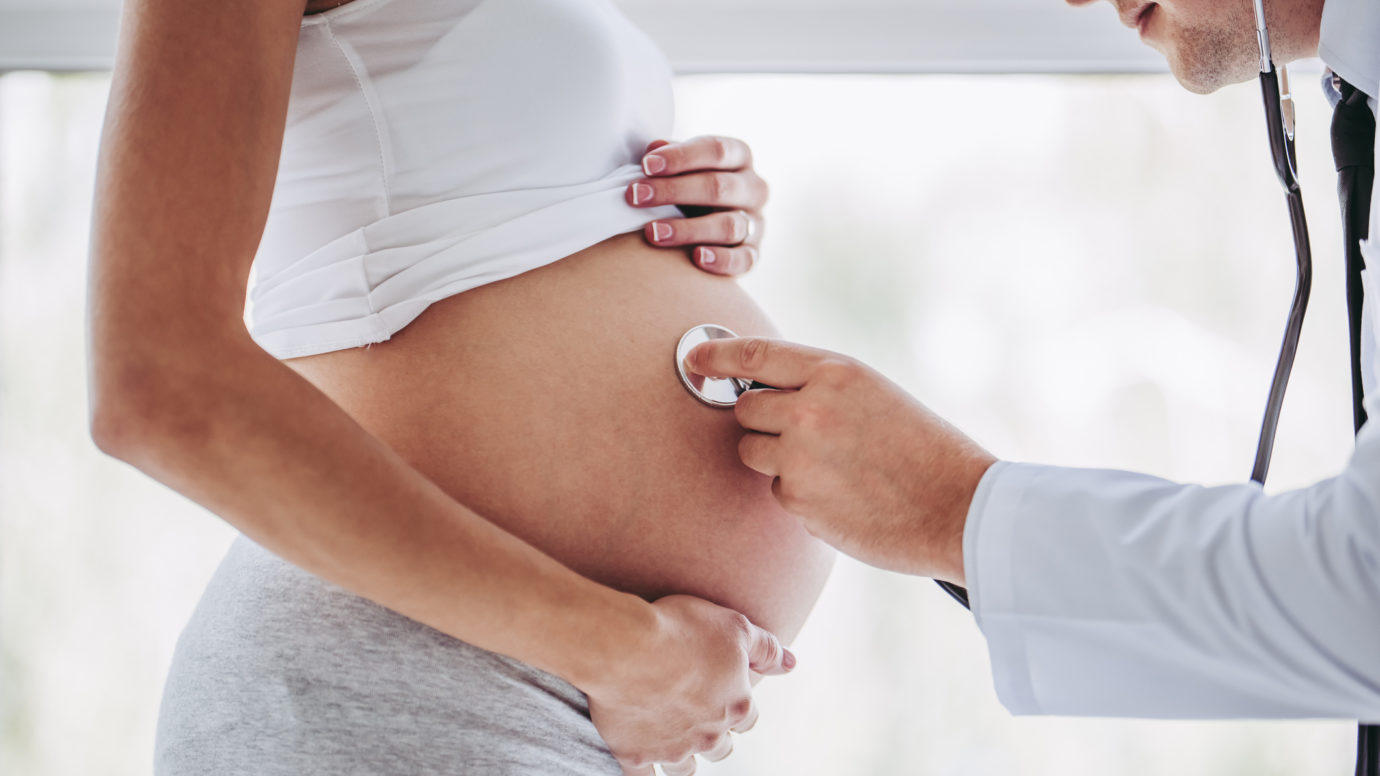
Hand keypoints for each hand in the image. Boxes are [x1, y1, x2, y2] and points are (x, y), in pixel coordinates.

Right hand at [584, 594, 791, 775]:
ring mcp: (672, 750)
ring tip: (670, 740)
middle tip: (696, 715)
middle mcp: (709, 735)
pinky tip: (641, 760)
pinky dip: (643, 774)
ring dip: (683, 757)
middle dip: (713, 735)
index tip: (721, 692)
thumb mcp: (734, 627)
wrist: (626, 647)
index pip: (748, 718)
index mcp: (736, 706)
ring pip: (686, 769)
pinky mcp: (635, 755)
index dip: (737, 706)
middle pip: (721, 748)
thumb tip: (791, 664)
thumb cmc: (682, 629)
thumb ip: (766, 649)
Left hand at [626, 136, 767, 275]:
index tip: (646, 165)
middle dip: (674, 191)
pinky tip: (697, 258)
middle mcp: (753, 188)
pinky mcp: (753, 253)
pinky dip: (721, 259)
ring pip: (728, 225)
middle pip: (719, 187)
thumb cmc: (690, 186)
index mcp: (739, 156)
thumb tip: (653, 149)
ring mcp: (756, 222)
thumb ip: (670, 157)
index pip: (715, 150)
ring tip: (653, 233)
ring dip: (688, 229)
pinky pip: (743, 259)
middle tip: (635, 196)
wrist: (710, 226)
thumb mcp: (683, 166)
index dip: (681, 157)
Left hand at [684, 337, 996, 583]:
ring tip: (833, 467)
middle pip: (746, 409)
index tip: (694, 358)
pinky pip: (777, 491)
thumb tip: (763, 391)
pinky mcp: (799, 502)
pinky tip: (842, 495)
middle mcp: (811, 411)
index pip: (756, 355)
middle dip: (761, 421)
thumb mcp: (873, 394)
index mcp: (835, 373)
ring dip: (777, 459)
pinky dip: (800, 495)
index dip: (717, 355)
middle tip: (803, 434)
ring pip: (752, 452)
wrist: (957, 506)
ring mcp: (801, 459)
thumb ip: (820, 387)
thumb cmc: (921, 448)